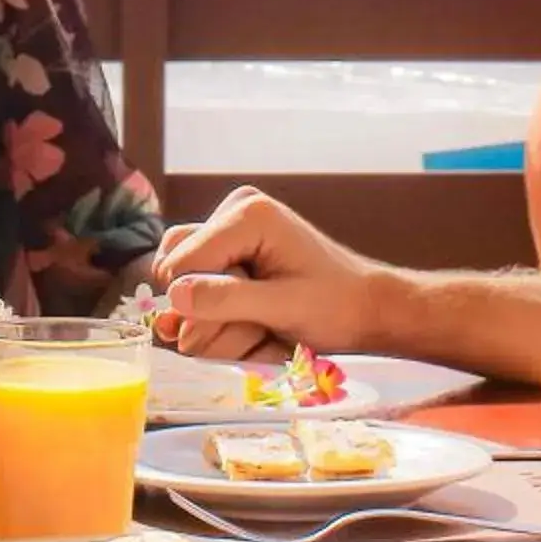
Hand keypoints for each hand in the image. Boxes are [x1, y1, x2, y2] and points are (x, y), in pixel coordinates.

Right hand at [151, 187, 387, 361]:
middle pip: (174, 267)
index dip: (196, 305)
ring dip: (210, 317)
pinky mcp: (230, 248)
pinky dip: (217, 313)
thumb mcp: (284, 308)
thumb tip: (175, 295)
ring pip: (181, 278)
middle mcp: (233, 210)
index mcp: (247, 214)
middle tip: (253, 330)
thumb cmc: (336, 307)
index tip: (238, 327)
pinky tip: (252, 324)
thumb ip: (228, 300)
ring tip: (257, 330)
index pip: (182, 263)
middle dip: (204, 311)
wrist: (366, 308)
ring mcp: (229, 228)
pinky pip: (197, 282)